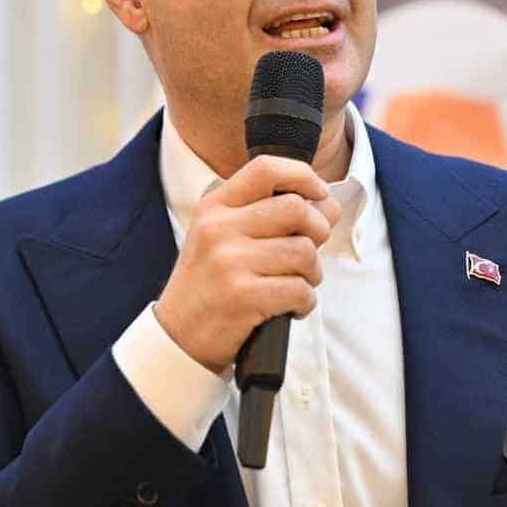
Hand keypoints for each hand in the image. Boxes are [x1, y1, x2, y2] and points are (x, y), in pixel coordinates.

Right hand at [154, 155, 341, 373]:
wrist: (178, 337)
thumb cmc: (209, 285)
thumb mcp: (224, 239)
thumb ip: (271, 217)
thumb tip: (329, 204)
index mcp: (215, 207)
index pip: (266, 169)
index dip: (304, 177)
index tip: (319, 195)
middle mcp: (219, 228)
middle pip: (296, 209)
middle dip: (318, 231)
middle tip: (309, 253)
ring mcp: (229, 261)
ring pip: (304, 252)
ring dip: (312, 274)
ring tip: (295, 285)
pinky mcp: (243, 296)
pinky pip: (300, 290)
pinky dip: (305, 303)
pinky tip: (289, 308)